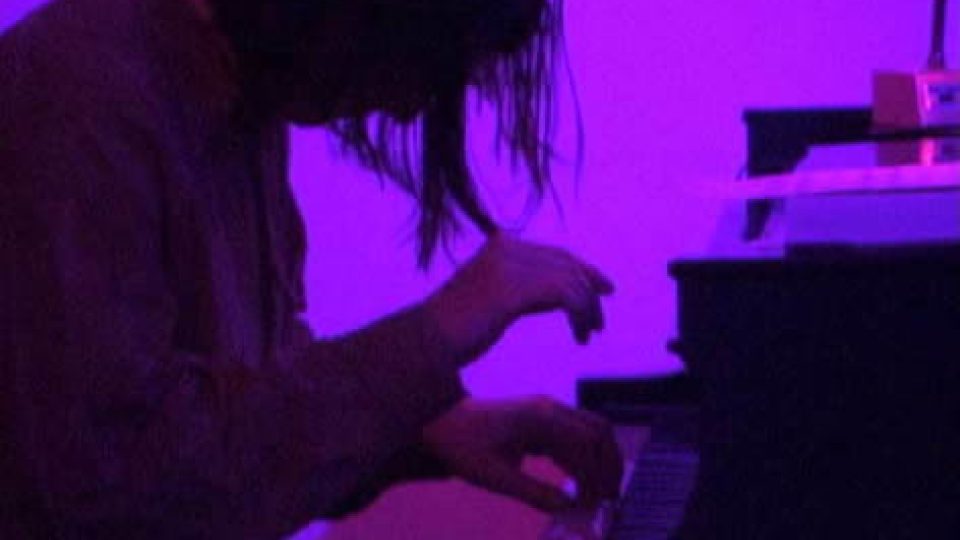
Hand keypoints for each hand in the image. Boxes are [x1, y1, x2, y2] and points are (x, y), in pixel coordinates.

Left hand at [422, 397, 622, 511]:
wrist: (439, 422)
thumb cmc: (462, 446)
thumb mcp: (494, 477)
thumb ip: (534, 493)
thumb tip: (569, 509)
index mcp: (539, 418)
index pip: (587, 443)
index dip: (597, 475)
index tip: (595, 504)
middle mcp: (549, 409)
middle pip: (599, 431)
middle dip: (610, 465)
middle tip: (610, 498)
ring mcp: (547, 411)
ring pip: (591, 431)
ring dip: (601, 461)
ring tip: (600, 495)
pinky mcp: (542, 419)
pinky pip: (575, 436)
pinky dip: (584, 459)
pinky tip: (582, 484)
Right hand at [424, 232, 614, 364]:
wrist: (426, 342)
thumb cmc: (453, 331)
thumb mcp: (489, 297)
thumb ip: (516, 286)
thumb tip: (551, 291)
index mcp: (500, 245)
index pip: (554, 253)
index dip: (582, 270)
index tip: (603, 289)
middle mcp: (507, 247)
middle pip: (567, 263)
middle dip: (590, 288)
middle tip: (602, 315)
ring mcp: (511, 265)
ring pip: (571, 281)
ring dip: (587, 309)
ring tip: (590, 333)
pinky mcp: (516, 288)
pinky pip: (567, 297)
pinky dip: (580, 316)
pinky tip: (580, 336)